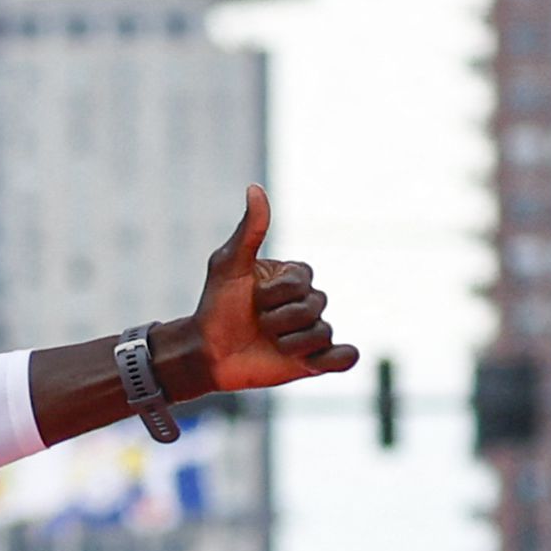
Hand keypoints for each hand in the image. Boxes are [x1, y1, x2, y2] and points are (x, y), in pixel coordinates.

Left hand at [191, 187, 355, 393]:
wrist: (206, 353)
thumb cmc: (215, 307)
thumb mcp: (228, 265)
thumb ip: (249, 230)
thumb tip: (255, 188)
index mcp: (294, 277)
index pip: (302, 281)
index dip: (273, 293)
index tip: (251, 298)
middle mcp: (307, 302)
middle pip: (314, 306)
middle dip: (279, 318)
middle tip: (257, 324)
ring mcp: (312, 332)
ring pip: (322, 332)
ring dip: (290, 341)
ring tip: (269, 343)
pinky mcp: (314, 362)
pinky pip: (344, 358)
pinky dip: (340, 359)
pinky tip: (318, 361)